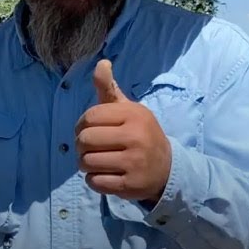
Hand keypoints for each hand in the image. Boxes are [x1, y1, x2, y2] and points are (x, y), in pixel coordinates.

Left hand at [75, 59, 171, 203]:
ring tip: (97, 162)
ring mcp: (134, 163)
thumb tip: (101, 63)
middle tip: (91, 148)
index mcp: (134, 114)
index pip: (89, 117)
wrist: (168, 168)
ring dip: (85, 164)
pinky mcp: (131, 185)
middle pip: (84, 140)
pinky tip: (105, 175)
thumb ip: (110, 89)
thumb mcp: (128, 110)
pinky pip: (95, 182)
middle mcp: (136, 137)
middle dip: (81, 146)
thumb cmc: (139, 134)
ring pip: (86, 162)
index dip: (81, 125)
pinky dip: (94, 180)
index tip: (90, 130)